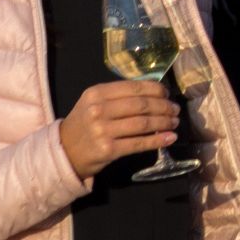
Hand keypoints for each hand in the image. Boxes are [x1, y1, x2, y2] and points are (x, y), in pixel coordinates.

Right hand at [57, 80, 178, 179]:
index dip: (155, 90)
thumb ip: (118, 95)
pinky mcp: (108, 150)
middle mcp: (98, 110)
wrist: (64, 151)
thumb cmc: (84, 124)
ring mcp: (102, 130)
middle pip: (141, 105)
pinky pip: (139, 143)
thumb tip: (154, 92)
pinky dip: (157, 140)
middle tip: (175, 109)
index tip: (167, 93)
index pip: (133, 88)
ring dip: (164, 122)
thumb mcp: (94, 102)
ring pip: (143, 124)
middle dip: (163, 106)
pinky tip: (170, 138)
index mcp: (97, 93)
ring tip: (175, 122)